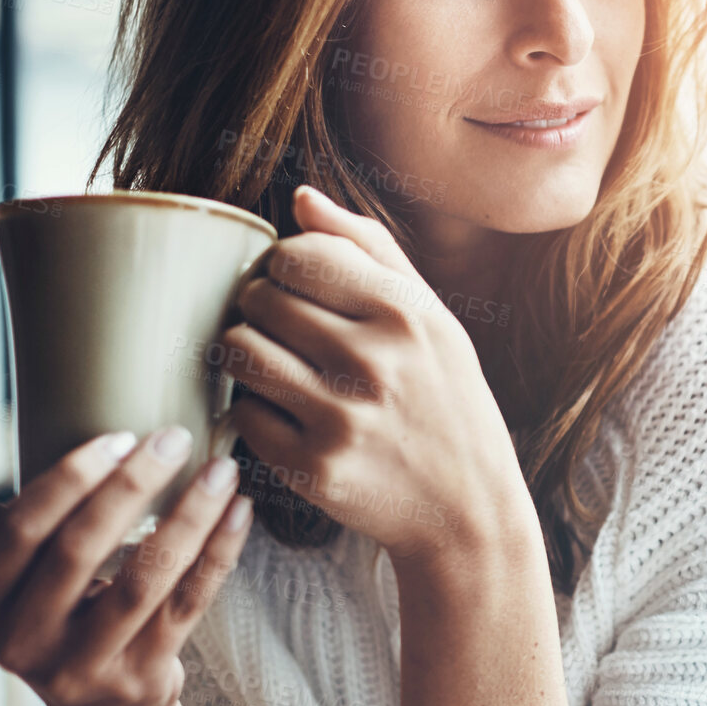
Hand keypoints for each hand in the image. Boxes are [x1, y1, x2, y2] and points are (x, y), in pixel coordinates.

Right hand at [0, 429, 252, 705]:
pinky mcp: (141, 675)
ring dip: (189, 516)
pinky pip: (188, 603)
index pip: (21, 533)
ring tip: (222, 468)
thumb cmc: (50, 613)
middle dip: (132, 487)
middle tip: (174, 438)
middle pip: (81, 552)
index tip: (118, 437)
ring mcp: (85, 665)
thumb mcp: (1, 572)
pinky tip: (240, 510)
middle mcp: (25, 639)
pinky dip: (219, 552)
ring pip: (145, 580)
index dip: (68, 482)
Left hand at [216, 184, 538, 571]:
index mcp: (406, 313)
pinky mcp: (313, 470)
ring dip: (244, 354)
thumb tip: (300, 198)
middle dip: (258, 307)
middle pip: (259, 299)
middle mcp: (375, 362)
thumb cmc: (447, 400)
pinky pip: (243, 414)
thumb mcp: (433, 318)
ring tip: (273, 365)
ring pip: (238, 351)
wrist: (468, 507)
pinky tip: (285, 415)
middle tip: (281, 330)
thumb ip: (370, 249)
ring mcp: (342, 419)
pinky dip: (254, 410)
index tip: (296, 287)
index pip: (296, 254)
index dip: (282, 266)